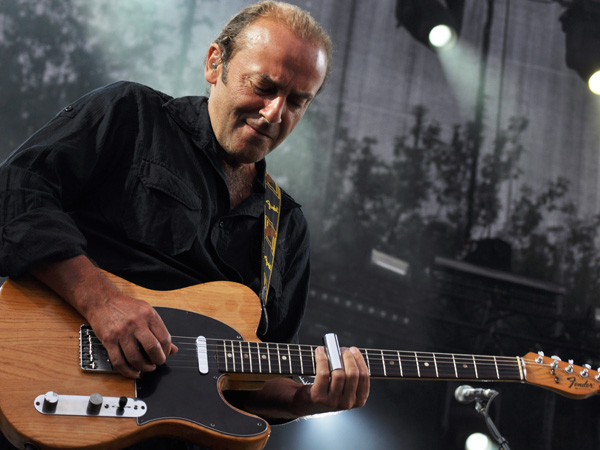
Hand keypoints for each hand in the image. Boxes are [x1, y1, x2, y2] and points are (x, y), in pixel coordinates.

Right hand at [30, 255, 176, 378]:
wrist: (102, 300)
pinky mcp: (109, 340)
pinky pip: (119, 361)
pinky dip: (128, 371)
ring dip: (144, 367)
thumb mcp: (146, 312)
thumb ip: (159, 330)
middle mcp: (136, 323)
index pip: (164, 338)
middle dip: (158, 360)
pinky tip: (133, 372)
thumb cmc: (125, 307)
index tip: (165, 354)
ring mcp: (122, 332)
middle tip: (158, 362)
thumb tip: (172, 349)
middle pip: (152, 348)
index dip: (167, 350)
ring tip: (147, 368)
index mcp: (148, 315)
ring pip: (136, 358)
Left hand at [307, 346, 369, 412]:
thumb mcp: (346, 386)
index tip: (354, 350)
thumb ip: (351, 372)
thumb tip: (348, 351)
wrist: (309, 402)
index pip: (364, 376)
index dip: (359, 360)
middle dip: (348, 357)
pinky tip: (320, 352)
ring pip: (338, 374)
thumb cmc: (329, 389)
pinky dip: (322, 359)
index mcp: (358, 400)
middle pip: (352, 374)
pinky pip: (323, 373)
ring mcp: (332, 402)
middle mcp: (347, 403)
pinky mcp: (319, 397)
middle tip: (342, 350)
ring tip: (330, 351)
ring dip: (334, 358)